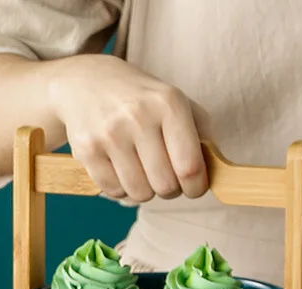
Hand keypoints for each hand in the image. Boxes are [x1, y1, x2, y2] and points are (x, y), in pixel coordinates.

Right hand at [45, 55, 207, 202]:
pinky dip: (121, 189)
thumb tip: (215, 168)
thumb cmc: (139, 98)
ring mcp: (110, 135)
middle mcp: (139, 117)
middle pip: (165, 185)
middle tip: (166, 180)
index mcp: (169, 103)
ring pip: (139, 193)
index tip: (194, 189)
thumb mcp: (174, 101)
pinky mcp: (87, 151)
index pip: (189, 166)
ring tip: (143, 174)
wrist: (87, 83)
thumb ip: (201, 132)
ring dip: (145, 191)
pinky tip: (121, 171)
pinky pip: (113, 191)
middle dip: (170, 190)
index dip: (196, 187)